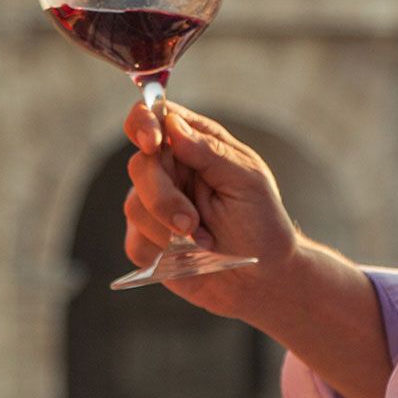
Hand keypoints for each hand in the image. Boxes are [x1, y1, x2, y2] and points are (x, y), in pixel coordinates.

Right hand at [123, 101, 298, 316]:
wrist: (263, 279)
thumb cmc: (262, 224)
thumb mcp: (248, 181)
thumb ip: (210, 151)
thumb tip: (172, 124)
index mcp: (193, 146)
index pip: (153, 117)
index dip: (144, 123)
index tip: (154, 143)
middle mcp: (169, 171)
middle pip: (139, 165)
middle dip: (163, 197)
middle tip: (191, 223)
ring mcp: (154, 206)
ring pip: (134, 206)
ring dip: (168, 230)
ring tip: (204, 243)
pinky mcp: (147, 240)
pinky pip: (135, 242)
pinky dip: (162, 253)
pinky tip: (187, 258)